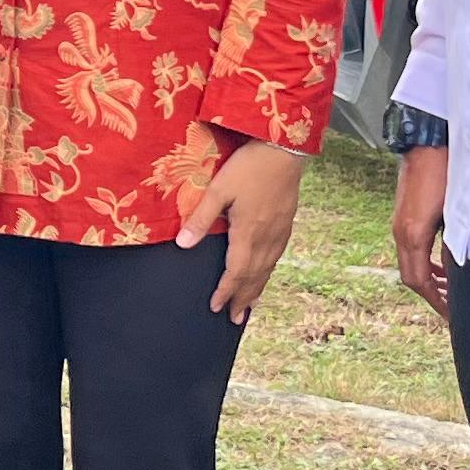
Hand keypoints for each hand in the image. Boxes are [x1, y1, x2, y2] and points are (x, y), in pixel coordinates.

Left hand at [180, 137, 305, 320]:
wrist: (284, 150)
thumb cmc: (248, 167)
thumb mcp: (218, 190)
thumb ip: (201, 218)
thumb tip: (182, 245)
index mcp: (248, 233)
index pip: (235, 272)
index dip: (225, 292)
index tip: (216, 308)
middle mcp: (266, 238)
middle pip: (253, 277)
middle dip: (242, 299)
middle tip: (234, 319)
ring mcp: (279, 231)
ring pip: (268, 269)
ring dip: (257, 289)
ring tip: (250, 306)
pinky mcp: (287, 222)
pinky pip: (277, 257)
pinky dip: (269, 272)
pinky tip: (266, 272)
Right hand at [392, 146, 451, 316]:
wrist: (426, 142)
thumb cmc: (444, 172)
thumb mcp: (454, 211)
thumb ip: (454, 243)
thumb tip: (456, 269)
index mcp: (412, 235)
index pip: (419, 281)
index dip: (437, 301)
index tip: (452, 315)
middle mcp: (401, 232)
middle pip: (411, 276)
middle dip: (432, 295)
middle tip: (452, 308)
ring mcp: (400, 224)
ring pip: (410, 264)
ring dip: (428, 279)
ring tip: (449, 290)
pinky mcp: (405, 216)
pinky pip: (412, 250)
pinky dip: (425, 263)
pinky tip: (441, 264)